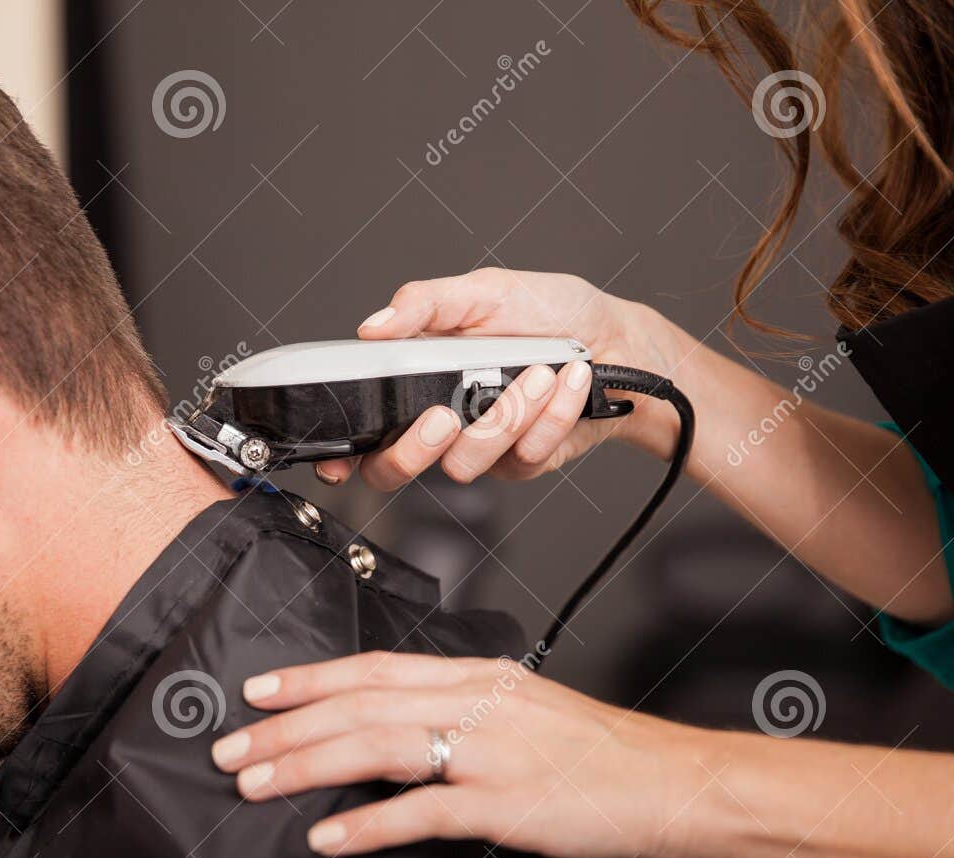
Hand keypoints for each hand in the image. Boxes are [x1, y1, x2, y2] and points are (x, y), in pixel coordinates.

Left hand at [209, 650, 717, 857]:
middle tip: (231, 747)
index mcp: (480, 676)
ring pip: (375, 747)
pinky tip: (327, 835)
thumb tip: (403, 725)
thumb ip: (467, 709)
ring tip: (255, 785)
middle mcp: (477, 701)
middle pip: (360, 705)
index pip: (375, 667)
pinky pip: (421, 810)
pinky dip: (367, 822)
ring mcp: (490, 750)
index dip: (310, 678)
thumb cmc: (605, 754)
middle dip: (285, 726)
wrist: (677, 782)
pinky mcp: (505, 802)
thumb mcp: (529, 709)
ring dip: (306, 766)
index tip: (258, 689)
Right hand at [317, 268, 690, 488]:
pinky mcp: (523, 462)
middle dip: (416, 448)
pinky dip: (550, 414)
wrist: (618, 341)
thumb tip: (374, 324)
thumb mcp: (483, 291)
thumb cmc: (550, 312)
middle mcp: (442, 418)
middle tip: (445, 413)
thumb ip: (425, 305)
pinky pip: (521, 455)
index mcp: (417, 377)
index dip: (339, 454)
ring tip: (539, 371)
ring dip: (506, 415)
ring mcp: (482, 446)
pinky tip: (567, 381)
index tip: (335, 460)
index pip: (363, 427)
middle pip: (395, 469)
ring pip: (464, 463)